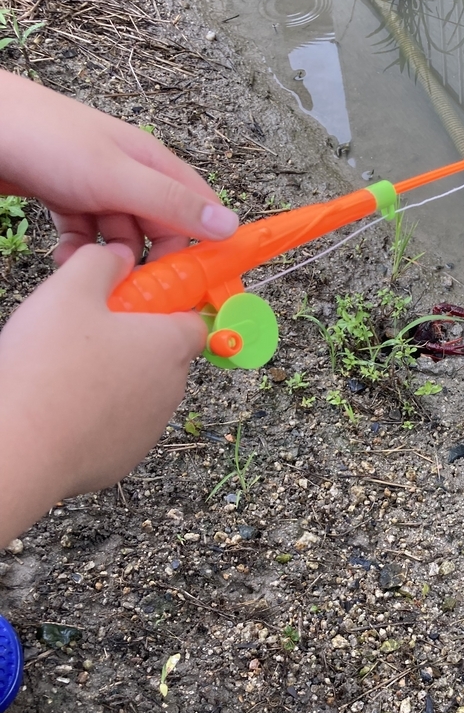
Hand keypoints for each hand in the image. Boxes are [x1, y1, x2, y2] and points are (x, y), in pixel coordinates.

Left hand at [0, 70, 238, 262]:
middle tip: (139, 292)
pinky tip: (66, 259)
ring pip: (122, 240)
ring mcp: (99, 189)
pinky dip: (80, 253)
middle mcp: (131, 177)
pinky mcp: (69, 199)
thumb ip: (172, 203)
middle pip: (161, 232)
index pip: (199, 211)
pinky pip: (87, 237)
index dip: (206, 248)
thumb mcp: (117, 176)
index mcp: (153, 165)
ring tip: (92, 273)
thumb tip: (228, 226)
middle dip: (153, 263)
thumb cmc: (46, 138)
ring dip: (111, 262)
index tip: (202, 285)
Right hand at [0, 243, 206, 545]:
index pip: (193, 318)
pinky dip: (95, 411)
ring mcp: (149, 427)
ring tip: (64, 365)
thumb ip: (100, 262)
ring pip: (138, 389)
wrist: (21, 447)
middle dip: (131, 337)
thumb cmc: (48, 368)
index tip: (134, 294)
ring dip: (112, 375)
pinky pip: (116, 423)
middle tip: (85, 326)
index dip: (165, 302)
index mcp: (170, 345)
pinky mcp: (123, 456)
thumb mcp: (69, 289)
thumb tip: (118, 256)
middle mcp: (171, 389)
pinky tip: (60, 401)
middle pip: (162, 352)